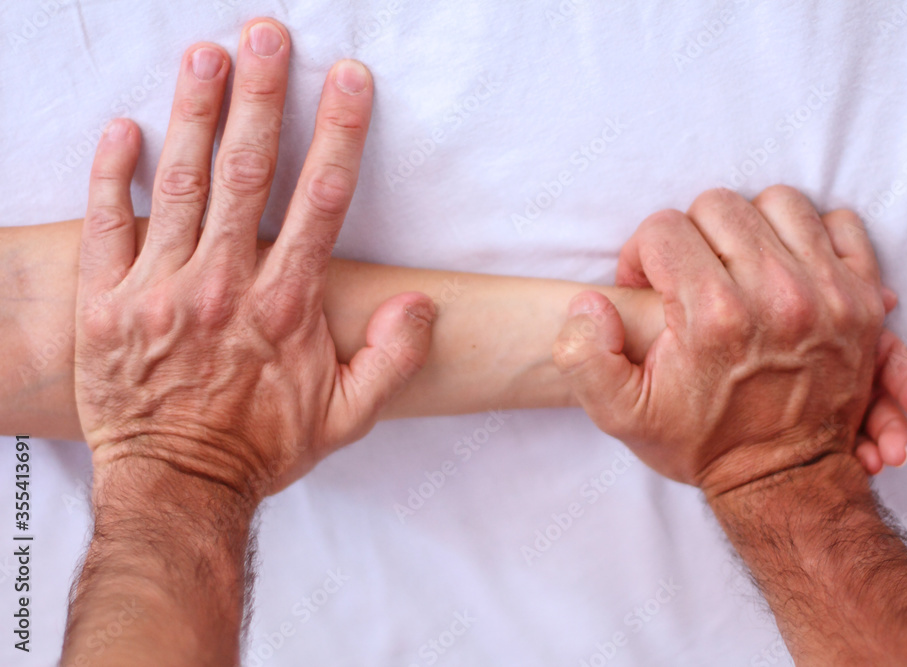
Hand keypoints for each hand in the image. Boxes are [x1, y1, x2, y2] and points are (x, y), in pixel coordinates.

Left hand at [75, 20, 434, 501]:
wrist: (178, 486)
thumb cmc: (261, 447)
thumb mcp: (348, 418)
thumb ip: (393, 359)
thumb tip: (422, 303)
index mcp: (285, 306)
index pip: (322, 202)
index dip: (339, 134)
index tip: (349, 81)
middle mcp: (224, 285)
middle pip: (248, 173)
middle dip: (261, 97)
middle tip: (267, 37)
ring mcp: (161, 290)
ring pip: (181, 185)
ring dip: (195, 114)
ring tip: (206, 56)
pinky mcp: (108, 304)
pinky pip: (107, 226)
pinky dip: (112, 174)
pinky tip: (126, 128)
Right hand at [614, 200, 906, 474]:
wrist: (782, 478)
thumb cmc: (700, 442)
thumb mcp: (621, 414)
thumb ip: (583, 356)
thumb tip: (589, 303)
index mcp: (713, 315)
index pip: (663, 229)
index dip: (641, 255)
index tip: (648, 286)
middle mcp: (774, 293)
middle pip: (718, 206)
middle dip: (691, 236)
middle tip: (688, 276)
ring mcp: (826, 291)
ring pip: (778, 203)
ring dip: (748, 228)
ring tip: (735, 267)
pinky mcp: (861, 297)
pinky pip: (840, 224)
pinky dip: (811, 235)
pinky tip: (785, 266)